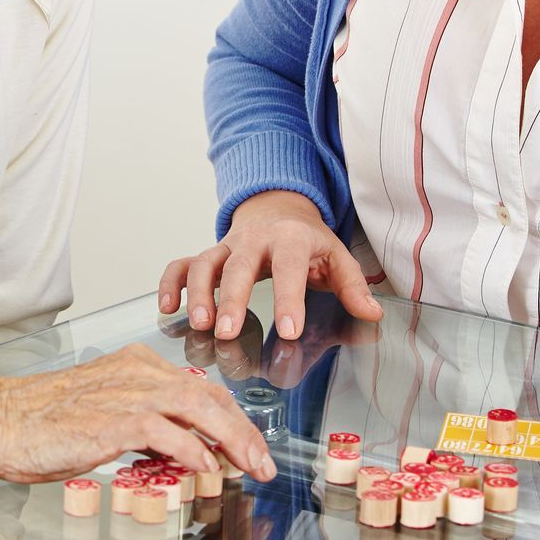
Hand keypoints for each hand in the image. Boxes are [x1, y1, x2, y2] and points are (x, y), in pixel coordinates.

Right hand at [0, 344, 273, 483]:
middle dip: (244, 431)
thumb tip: (181, 449)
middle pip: (209, 397)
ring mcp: (126, 394)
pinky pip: (167, 432)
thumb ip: (143, 423)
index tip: (249, 444)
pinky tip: (206, 468)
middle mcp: (138, 373)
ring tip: (250, 467)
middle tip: (264, 462)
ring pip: (198, 409)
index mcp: (136, 366)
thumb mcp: (103, 412)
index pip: (200, 389)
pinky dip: (193, 450)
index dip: (232, 417)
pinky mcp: (113, 420)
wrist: (1, 419)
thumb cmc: (43, 421)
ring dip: (232, 440)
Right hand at [159, 191, 383, 340]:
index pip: (289, 268)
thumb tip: (372, 313)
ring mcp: (227, 246)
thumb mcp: (336, 256)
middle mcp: (255, 239)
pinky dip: (170, 283)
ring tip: (199, 325)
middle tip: (228, 332)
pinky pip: (182, 264)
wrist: (279, 206)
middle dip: (232, 299)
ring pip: (205, 263)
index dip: (288, 299)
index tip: (288, 332)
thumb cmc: (309, 240)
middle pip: (239, 265)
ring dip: (199, 293)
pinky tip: (167, 308)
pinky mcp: (209, 253)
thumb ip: (352, 286)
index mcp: (291, 239)